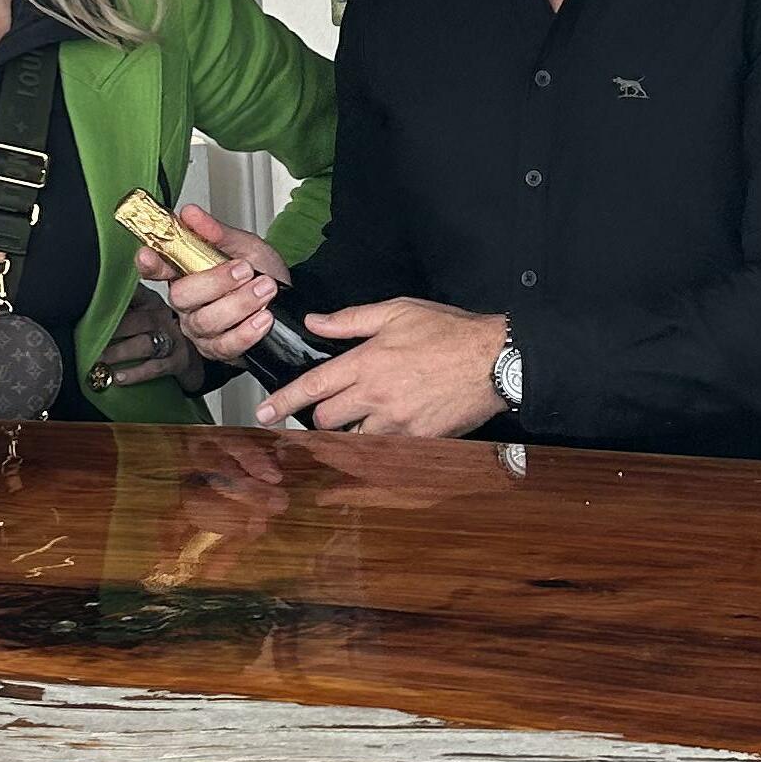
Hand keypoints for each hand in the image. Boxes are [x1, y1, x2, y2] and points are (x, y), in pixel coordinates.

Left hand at [91, 283, 204, 392]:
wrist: (187, 354)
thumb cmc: (155, 332)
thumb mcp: (142, 312)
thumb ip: (120, 307)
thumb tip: (86, 301)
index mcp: (149, 300)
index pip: (132, 293)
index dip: (115, 296)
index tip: (95, 302)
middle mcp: (162, 316)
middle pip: (138, 321)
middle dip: (111, 332)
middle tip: (88, 341)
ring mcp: (173, 339)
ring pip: (145, 345)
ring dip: (119, 353)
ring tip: (99, 361)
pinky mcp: (178, 361)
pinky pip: (156, 368)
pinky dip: (136, 374)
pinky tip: (118, 378)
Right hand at [136, 203, 288, 364]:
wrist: (285, 299)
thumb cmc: (260, 271)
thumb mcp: (244, 245)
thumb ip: (217, 232)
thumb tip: (191, 214)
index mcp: (186, 272)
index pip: (157, 268)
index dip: (149, 264)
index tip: (148, 255)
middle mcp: (187, 303)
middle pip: (181, 296)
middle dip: (216, 282)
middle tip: (245, 270)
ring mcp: (200, 329)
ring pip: (206, 321)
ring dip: (240, 303)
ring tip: (265, 288)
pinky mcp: (218, 350)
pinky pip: (226, 345)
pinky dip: (247, 331)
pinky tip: (263, 317)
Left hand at [256, 298, 506, 436]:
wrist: (496, 361)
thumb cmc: (449, 332)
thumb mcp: (397, 312)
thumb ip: (351, 320)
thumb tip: (316, 323)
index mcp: (366, 363)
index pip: (313, 386)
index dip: (283, 401)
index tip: (264, 412)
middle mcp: (376, 397)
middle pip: (326, 420)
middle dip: (320, 416)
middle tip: (329, 407)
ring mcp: (397, 423)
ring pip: (353, 440)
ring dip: (349, 433)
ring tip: (359, 420)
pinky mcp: (418, 440)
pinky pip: (384, 449)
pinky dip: (378, 442)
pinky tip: (385, 430)